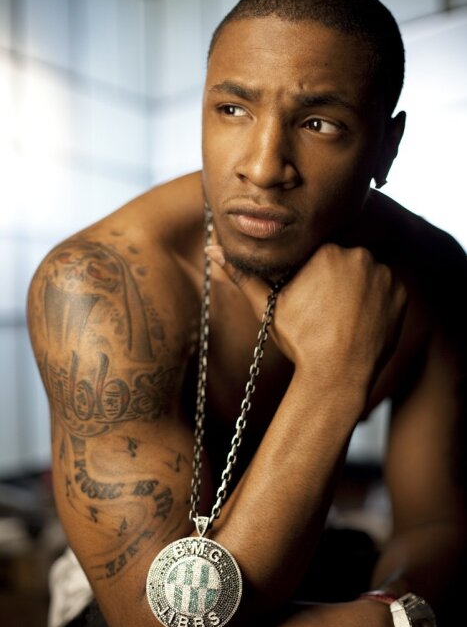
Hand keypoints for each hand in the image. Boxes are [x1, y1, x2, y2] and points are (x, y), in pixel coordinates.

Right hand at [207, 243, 406, 392]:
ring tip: (342, 317)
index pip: (318, 253)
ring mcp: (383, 273)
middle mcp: (357, 254)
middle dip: (334, 280)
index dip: (312, 276)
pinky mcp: (400, 292)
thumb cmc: (299, 341)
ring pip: (365, 273)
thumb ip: (243, 275)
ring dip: (356, 288)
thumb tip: (213, 251)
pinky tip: (359, 321)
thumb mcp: (268, 307)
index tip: (309, 298)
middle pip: (343, 260)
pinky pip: (386, 288)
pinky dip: (375, 301)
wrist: (336, 376)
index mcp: (324, 251)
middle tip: (325, 311)